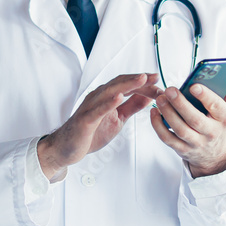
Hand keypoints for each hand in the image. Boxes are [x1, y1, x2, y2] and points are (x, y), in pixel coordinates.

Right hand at [37, 73, 158, 180]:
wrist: (67, 148)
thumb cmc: (91, 133)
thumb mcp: (117, 119)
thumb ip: (131, 107)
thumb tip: (148, 97)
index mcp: (106, 96)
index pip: (127, 84)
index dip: (143, 82)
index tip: (158, 79)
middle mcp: (98, 97)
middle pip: (120, 84)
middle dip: (139, 80)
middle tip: (155, 77)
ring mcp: (90, 107)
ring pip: (110, 92)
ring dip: (127, 85)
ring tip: (142, 79)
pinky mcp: (85, 119)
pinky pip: (97, 109)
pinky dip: (108, 102)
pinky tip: (119, 97)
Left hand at [150, 84, 225, 177]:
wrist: (216, 154)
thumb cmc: (223, 125)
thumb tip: (223, 80)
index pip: (216, 107)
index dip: (205, 96)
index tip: (193, 86)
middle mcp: (212, 133)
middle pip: (195, 119)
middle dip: (181, 104)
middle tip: (170, 90)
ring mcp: (197, 143)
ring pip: (180, 129)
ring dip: (168, 113)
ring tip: (160, 98)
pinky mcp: (183, 149)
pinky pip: (168, 139)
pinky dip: (158, 126)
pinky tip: (154, 112)